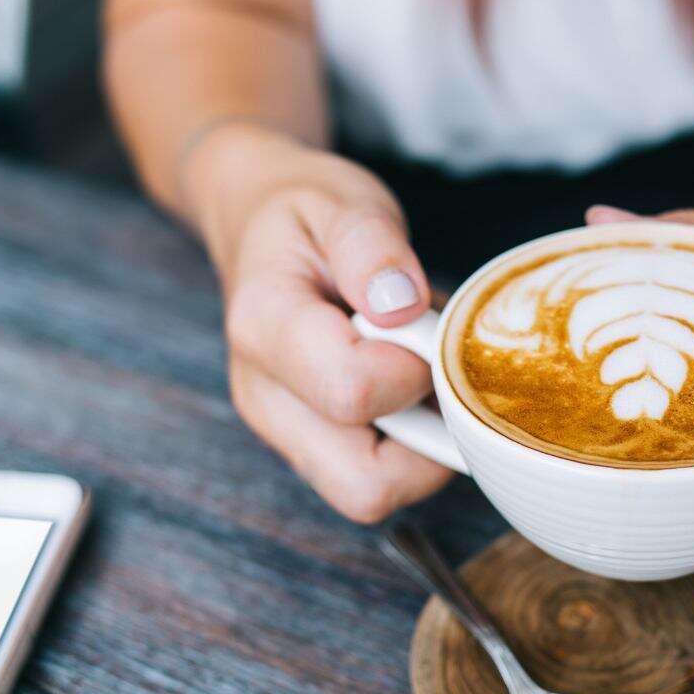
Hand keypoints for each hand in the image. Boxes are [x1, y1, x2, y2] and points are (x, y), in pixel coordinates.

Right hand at [200, 130, 453, 522]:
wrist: (257, 222)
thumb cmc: (304, 212)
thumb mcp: (341, 200)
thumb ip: (371, 247)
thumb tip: (401, 306)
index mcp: (265, 327)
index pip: (353, 391)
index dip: (414, 368)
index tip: (422, 323)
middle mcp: (264, 396)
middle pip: (363, 484)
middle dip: (427, 442)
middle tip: (437, 370)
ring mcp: (284, 429)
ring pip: (371, 493)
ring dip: (423, 447)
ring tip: (423, 372)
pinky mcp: (308, 445)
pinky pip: (372, 479)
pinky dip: (411, 447)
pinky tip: (412, 388)